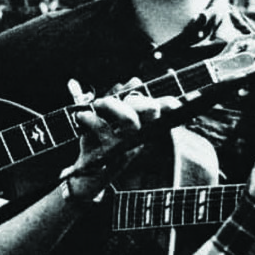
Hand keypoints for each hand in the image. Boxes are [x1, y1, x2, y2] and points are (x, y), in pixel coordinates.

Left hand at [66, 82, 178, 196]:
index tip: (173, 99)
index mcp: (142, 127)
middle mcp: (139, 137)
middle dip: (136, 99)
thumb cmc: (100, 143)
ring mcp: (125, 146)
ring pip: (129, 119)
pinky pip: (102, 129)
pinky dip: (89, 118)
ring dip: (111, 105)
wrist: (86, 174)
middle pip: (150, 111)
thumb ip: (120, 99)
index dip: (169, 104)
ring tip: (97, 104)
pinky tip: (81, 117)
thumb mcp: (109, 120)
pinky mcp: (109, 154)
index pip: (162, 111)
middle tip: (114, 97)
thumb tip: (135, 81)